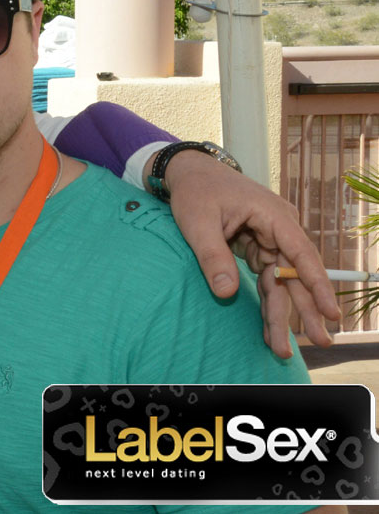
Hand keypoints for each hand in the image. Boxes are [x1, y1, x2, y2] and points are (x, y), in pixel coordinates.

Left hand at [160, 151, 339, 356]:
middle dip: (306, 310)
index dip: (317, 286)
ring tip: (285, 347)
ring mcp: (271, 238)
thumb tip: (226, 293)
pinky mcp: (259, 246)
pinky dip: (268, 301)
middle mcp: (280, 228)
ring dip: (284, 312)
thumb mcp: (197, 222)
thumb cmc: (196, 191)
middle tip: (320, 341)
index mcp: (273, 216)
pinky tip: (270, 328)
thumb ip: (213, 256)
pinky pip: (268, 277)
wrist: (188, 172)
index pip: (301, 254)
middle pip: (296, 274)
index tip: (330, 313)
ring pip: (282, 281)